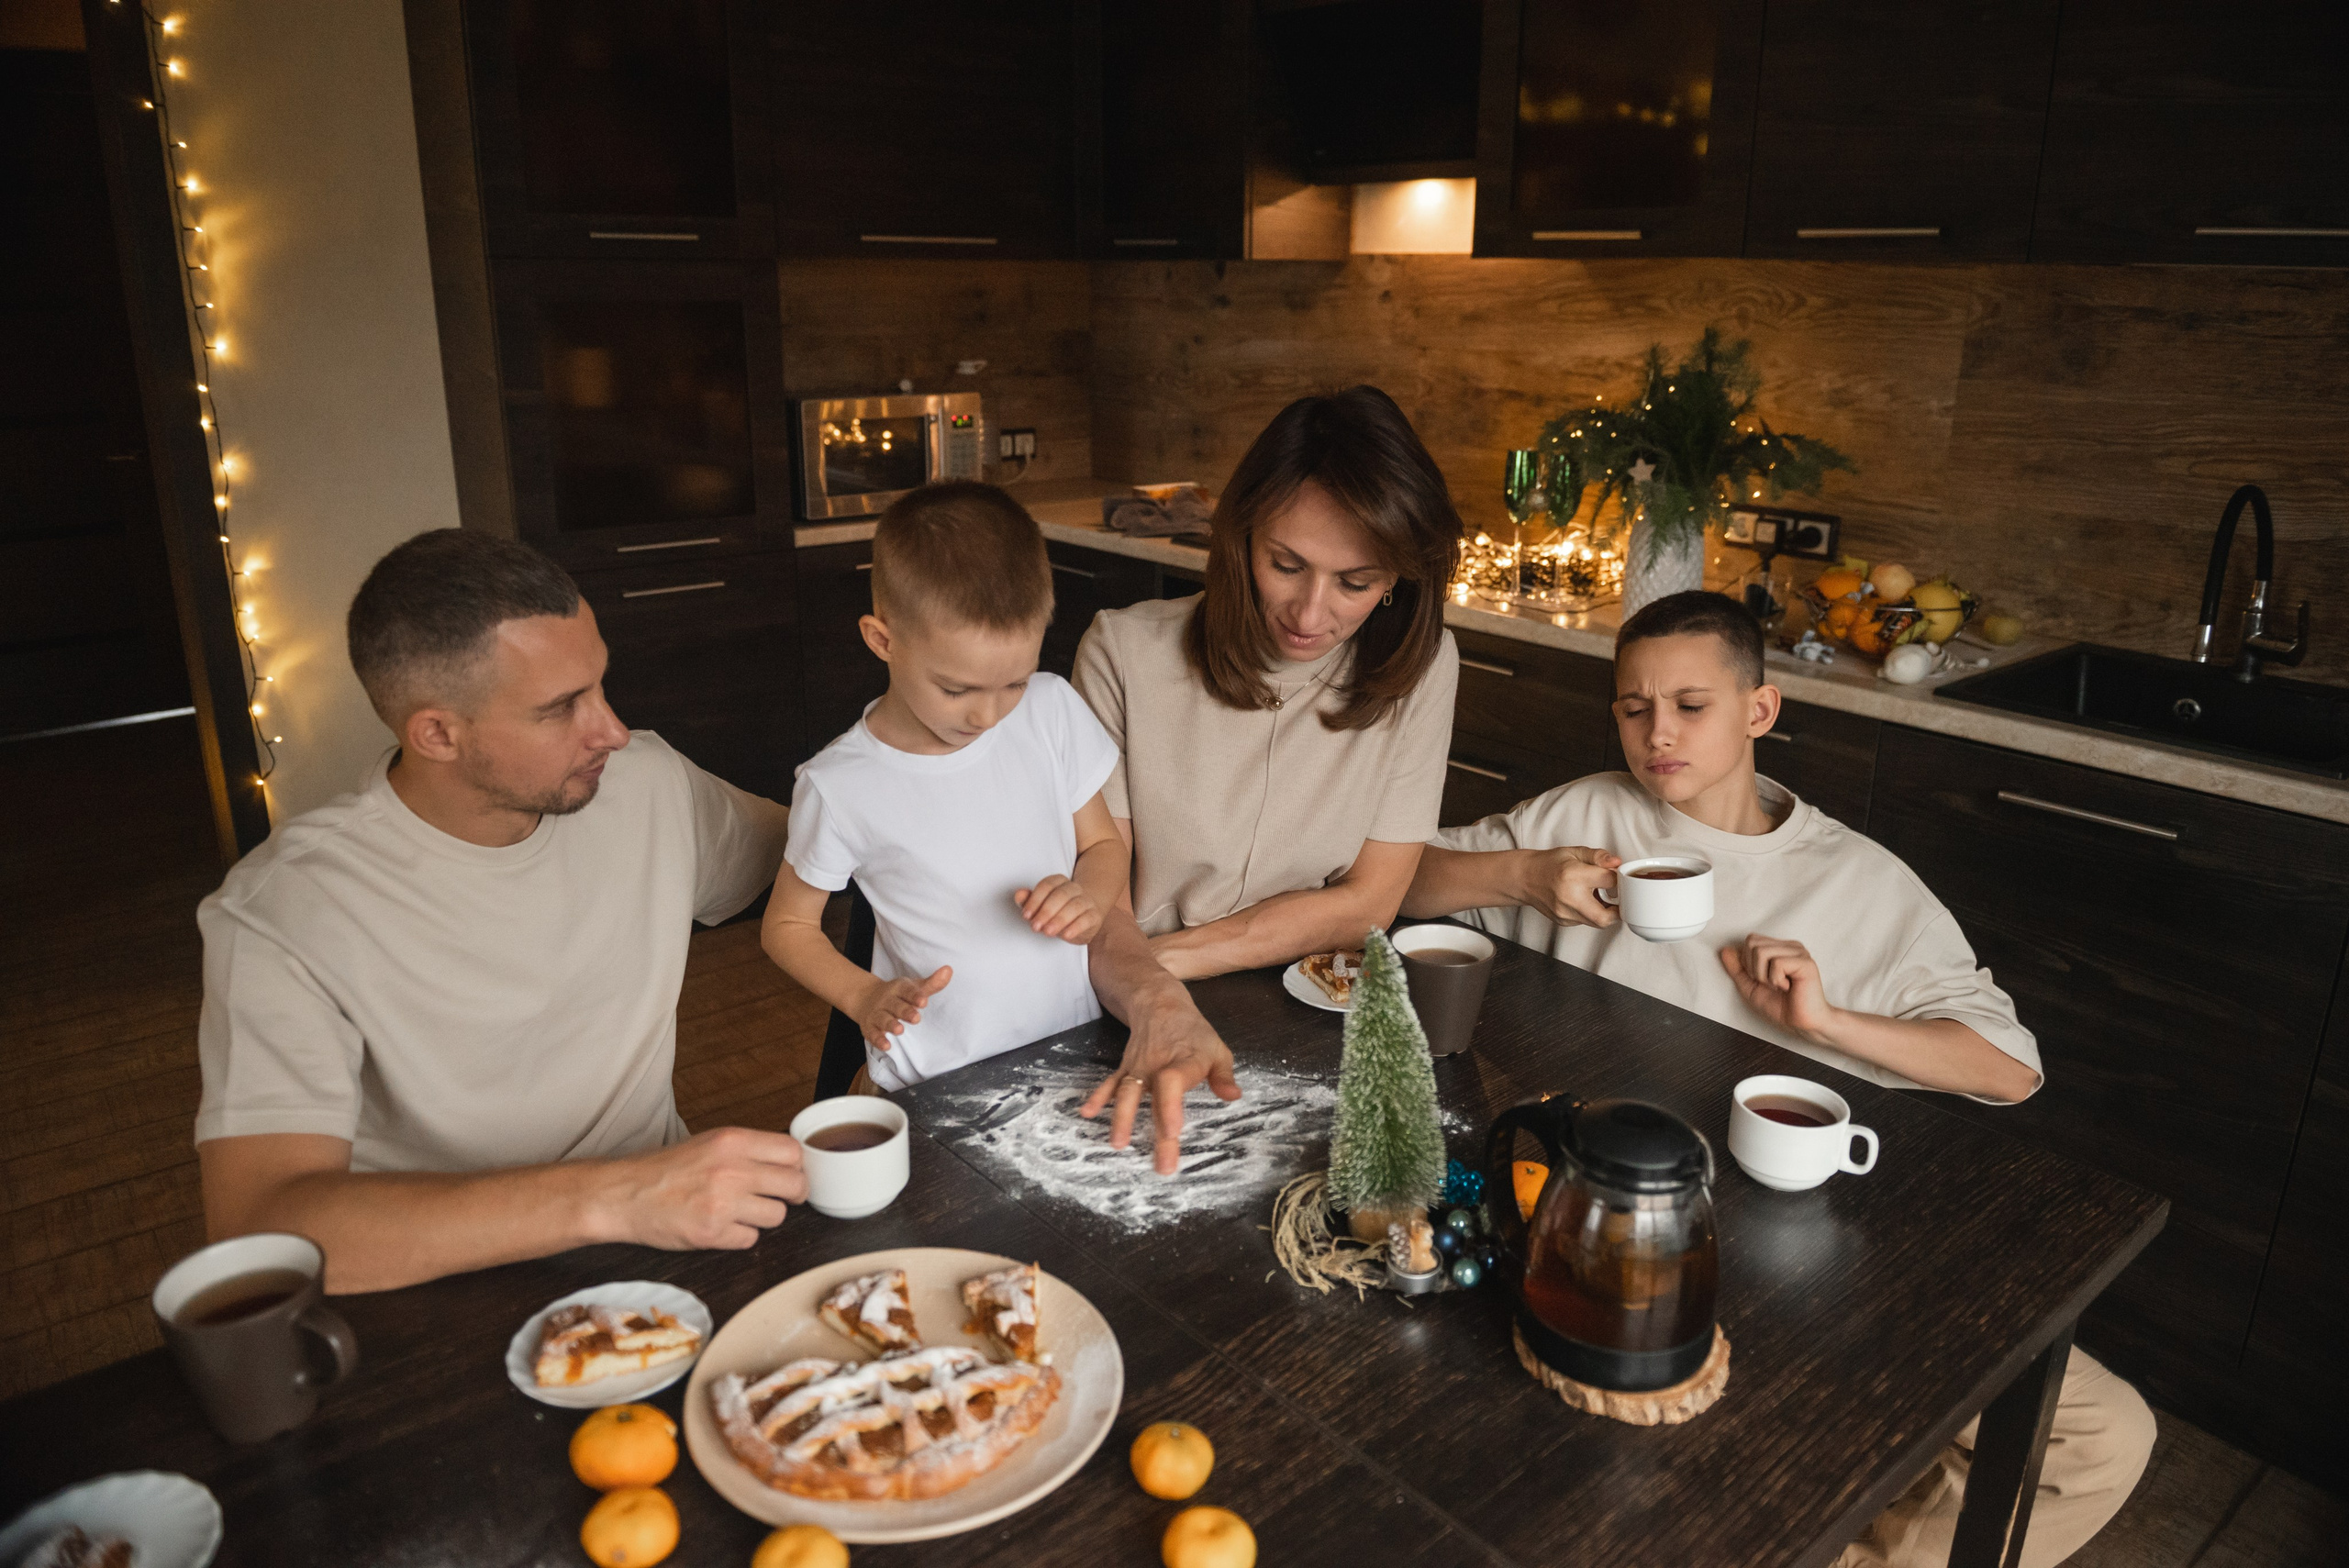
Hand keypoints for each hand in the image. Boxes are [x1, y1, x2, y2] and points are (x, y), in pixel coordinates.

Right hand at [600, 1126, 807, 1250]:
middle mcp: (733, 1170)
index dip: (796, 1167)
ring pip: (777, 1216)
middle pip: (794, 1186)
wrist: (624, 1194)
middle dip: (791, 1195)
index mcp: (733, 1141)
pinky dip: (740, 1236)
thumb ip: (747, 1150)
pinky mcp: (712, 1233)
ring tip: (739, 1211)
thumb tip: (787, 1163)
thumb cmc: (665, 1169)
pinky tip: (722, 1226)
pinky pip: (750, 1239)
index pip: (793, 1153)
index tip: (790, 1175)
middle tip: (777, 1198)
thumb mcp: (709, 1142)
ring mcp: (723, 1203)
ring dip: (763, 1217)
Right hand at [858, 966, 950, 1051]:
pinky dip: (879, 1040)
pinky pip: (873, 1034)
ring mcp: (877, 1014)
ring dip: (891, 1025)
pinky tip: (887, 1046)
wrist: (865, 997)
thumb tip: (949, 970)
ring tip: (900, 1030)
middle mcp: (887, 1000)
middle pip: (896, 1006)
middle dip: (905, 1012)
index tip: (924, 1001)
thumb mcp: (914, 987)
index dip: (915, 995)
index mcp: (899, 989)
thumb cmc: (898, 995)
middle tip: (916, 1018)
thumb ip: (932, 983)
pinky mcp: (870, 1027)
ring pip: (883, 1019)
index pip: (907, 991)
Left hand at [1016, 875, 1102, 944]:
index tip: (1026, 915)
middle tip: (1035, 927)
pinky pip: (1087, 919)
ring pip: (1075, 906)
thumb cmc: (1058, 911)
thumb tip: (1019, 894)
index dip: (1035, 900)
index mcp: (1059, 881)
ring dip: (1060, 919)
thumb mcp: (1041, 907)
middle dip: (1046, 911)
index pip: (1047, 885)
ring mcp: (1087, 901)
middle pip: (1061, 894)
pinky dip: (1076, 927)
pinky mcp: (1095, 916)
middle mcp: (1074, 888)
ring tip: (1047, 932)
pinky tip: (1065, 935)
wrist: (1085, 916)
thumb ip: (1029, 901)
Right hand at [1078, 992, 1241, 1175]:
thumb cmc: (1195, 1035)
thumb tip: (1233, 1097)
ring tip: (1117, 1144)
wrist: (1161, 1007)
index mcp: (1182, 1062)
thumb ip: (1223, 1076)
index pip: (1172, 1082)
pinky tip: (1087, 1113)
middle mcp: (1156, 1067)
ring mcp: (1138, 1069)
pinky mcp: (1126, 1069)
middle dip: (1155, 1133)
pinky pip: (1110, 1083)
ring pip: (1126, 1093)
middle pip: (1152, 1099)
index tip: (1172, 1131)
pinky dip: (1098, 1097)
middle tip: (1161, 1166)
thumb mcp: (1217, 1050)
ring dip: (1121, 1118)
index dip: (1170, 1106)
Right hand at [1517, 846, 1621, 927]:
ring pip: (1598, 922)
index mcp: (1574, 876)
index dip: (1617, 878)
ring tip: (1598, 895)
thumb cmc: (1549, 864)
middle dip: (1618, 909)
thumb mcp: (1574, 852)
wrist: (1525, 878)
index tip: (1615, 875)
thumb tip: (1616, 862)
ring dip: (1605, 911)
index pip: (1609, 881)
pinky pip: (1586, 921)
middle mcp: (1569, 898)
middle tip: (1617, 897)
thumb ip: (1598, 856)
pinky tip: (1585, 900)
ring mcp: (1566, 913)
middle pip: (1607, 917)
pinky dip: (1592, 912)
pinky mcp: (1564, 921)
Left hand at [1720, 935, 1836, 1041]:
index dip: (1747, 963)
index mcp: (1779, 948)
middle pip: (1753, 943)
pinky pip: (1776, 963)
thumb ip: (1737, 968)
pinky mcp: (1805, 962)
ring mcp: (1799, 952)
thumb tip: (1725, 950)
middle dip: (1754, 969)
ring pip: (1761, 952)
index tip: (1762, 980)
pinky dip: (1776, 980)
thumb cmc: (1781, 1007)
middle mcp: (1790, 947)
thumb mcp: (1749, 987)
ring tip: (1779, 986)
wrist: (1801, 1024)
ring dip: (1764, 976)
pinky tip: (1789, 987)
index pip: (1751, 940)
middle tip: (1771, 984)